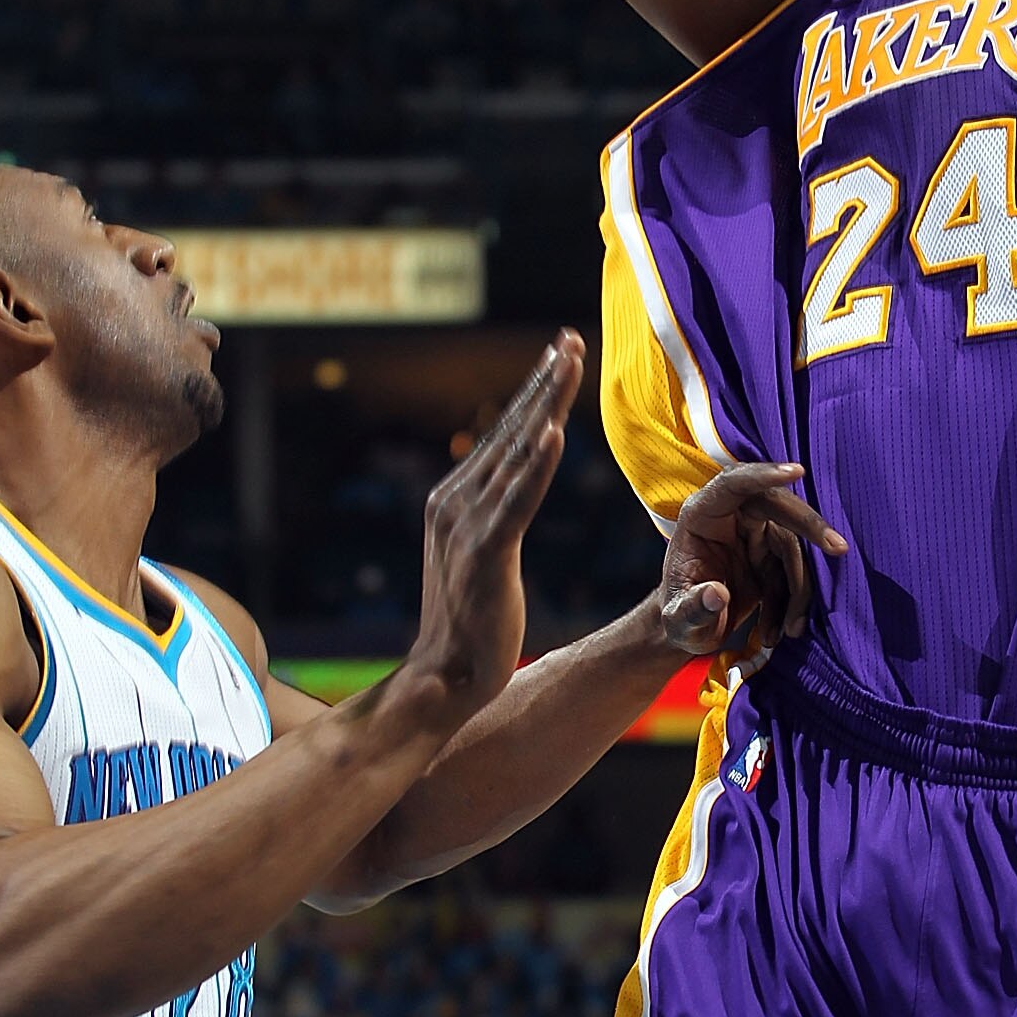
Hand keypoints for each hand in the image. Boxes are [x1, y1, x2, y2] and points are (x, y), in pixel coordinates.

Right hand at [402, 332, 582, 716]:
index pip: (504, 435)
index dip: (534, 392)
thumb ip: (495, 513)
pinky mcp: (485, 552)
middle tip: (572, 338)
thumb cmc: (471, 622)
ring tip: (570, 363)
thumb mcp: (482, 554)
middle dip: (543, 381)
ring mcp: (467, 524)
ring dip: (546, 403)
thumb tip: (517, 481)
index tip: (560, 353)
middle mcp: (455, 501)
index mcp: (454, 499)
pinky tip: (555, 431)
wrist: (443, 677)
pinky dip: (536, 464)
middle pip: (510, 429)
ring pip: (516, 452)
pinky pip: (516, 500)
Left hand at [659, 461, 846, 655]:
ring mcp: (754, 535)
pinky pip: (794, 571)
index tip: (795, 472)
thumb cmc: (678, 620)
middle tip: (837, 548)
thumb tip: (717, 595)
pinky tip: (781, 630)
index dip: (763, 476)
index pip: (733, 484)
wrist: (693, 630)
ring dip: (799, 589)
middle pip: (777, 506)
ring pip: (793, 546)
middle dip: (809, 526)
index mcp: (701, 516)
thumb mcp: (679, 621)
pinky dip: (794, 602)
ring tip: (790, 629)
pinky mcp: (771, 556)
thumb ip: (693, 609)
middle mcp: (731, 518)